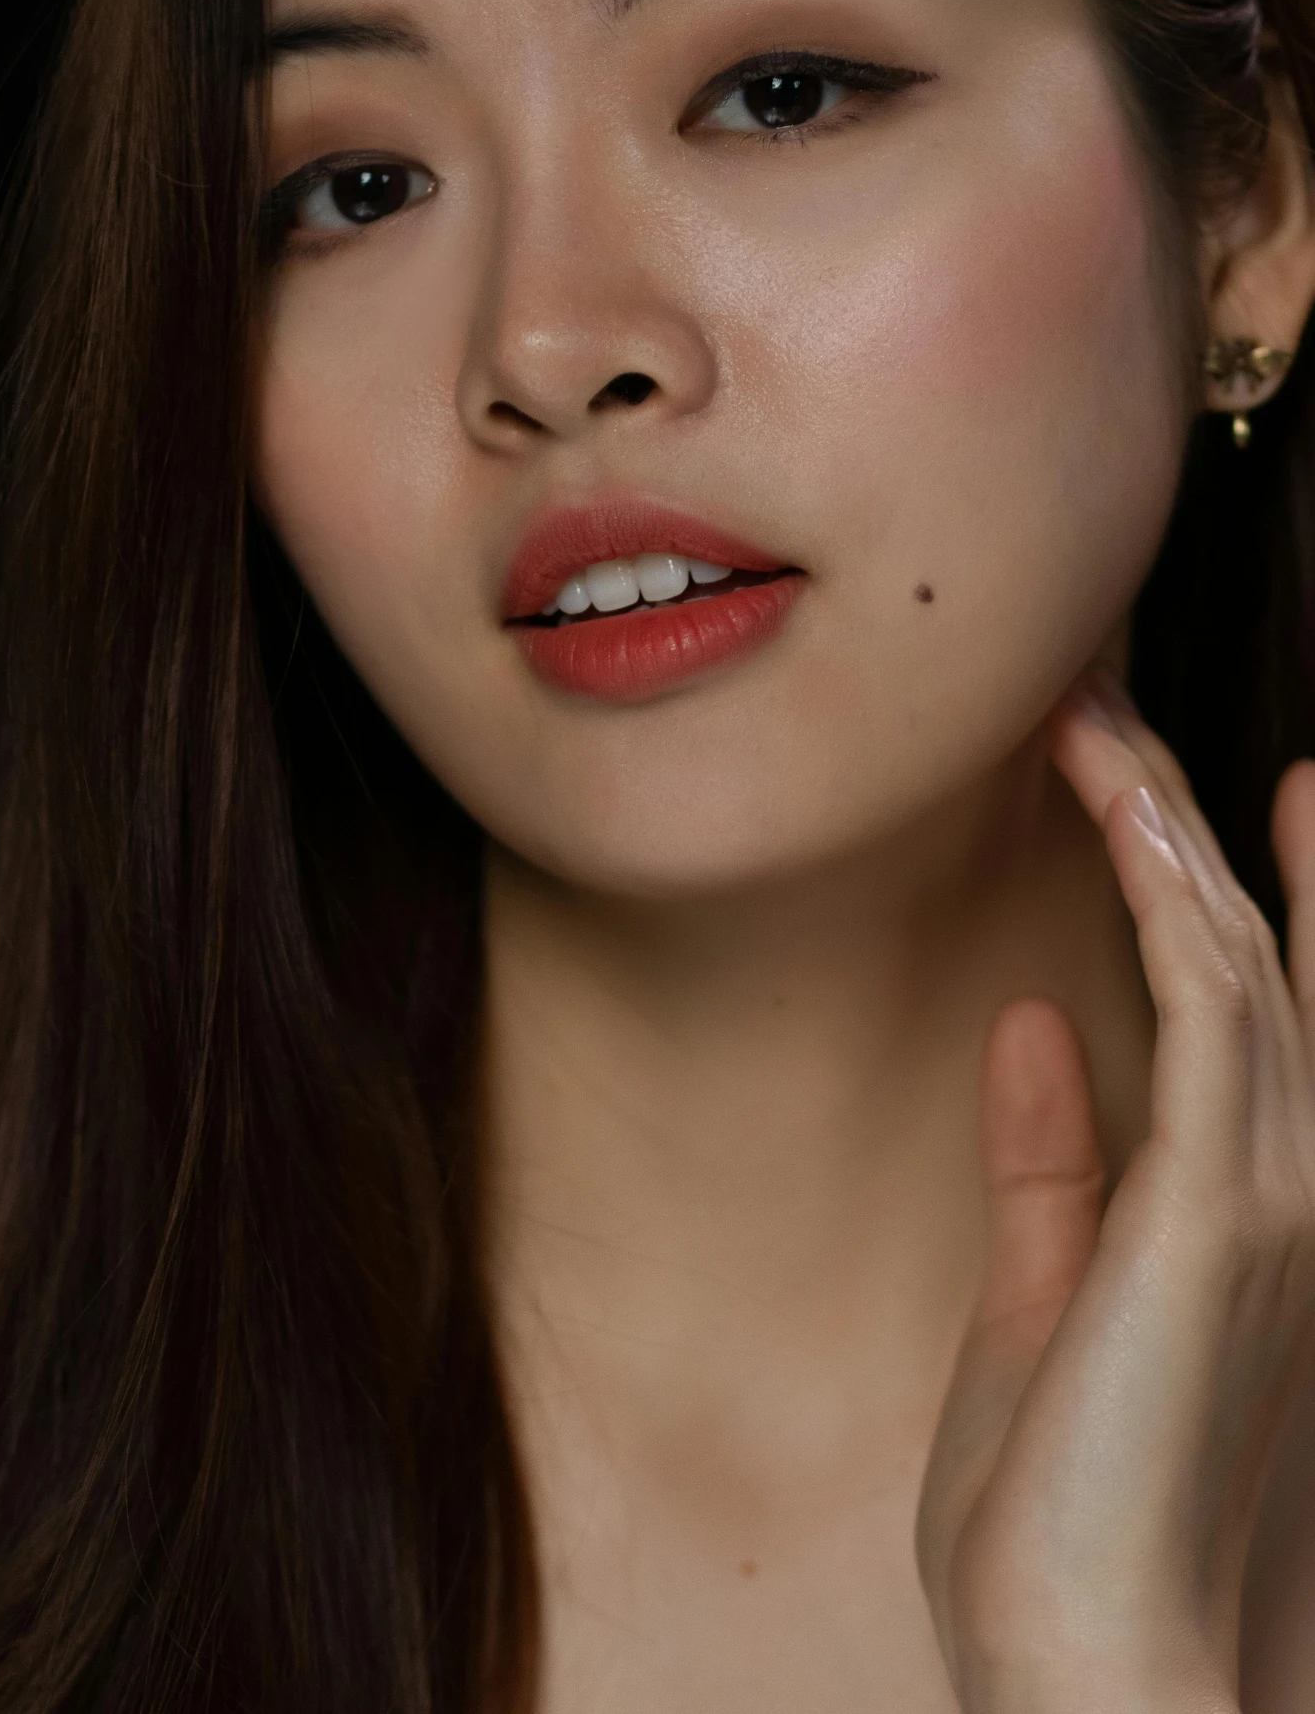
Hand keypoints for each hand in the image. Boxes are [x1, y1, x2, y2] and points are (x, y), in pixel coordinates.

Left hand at [915, 674, 1314, 1713]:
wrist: (1090, 1677)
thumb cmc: (1060, 1520)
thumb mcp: (1041, 1305)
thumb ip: (1049, 1164)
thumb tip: (1032, 1029)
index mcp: (1244, 1213)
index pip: (1249, 1006)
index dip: (1222, 878)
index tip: (1171, 779)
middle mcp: (1288, 1187)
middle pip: (1254, 953)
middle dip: (1187, 821)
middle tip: (1112, 705)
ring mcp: (1275, 1195)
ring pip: (1238, 955)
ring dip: (1164, 826)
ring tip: (1096, 718)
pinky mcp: (1224, 1208)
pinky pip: (1213, 1009)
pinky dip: (1171, 899)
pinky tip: (1123, 815)